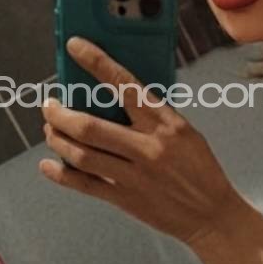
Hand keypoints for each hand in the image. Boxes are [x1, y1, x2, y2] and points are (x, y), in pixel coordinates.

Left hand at [39, 36, 237, 246]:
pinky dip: (62, 174)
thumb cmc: (200, 172)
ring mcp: (136, 177)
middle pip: (89, 126)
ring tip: (51, 132)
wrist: (213, 216)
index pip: (125, 85)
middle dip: (59, 114)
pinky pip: (85, 185)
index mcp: (166, 125)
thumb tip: (114, 97)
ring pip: (81, 155)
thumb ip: (153, 117)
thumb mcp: (186, 134)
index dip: (96, 63)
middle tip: (49, 106)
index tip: (75, 47)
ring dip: (57, 140)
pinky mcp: (127, 200)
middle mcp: (149, 149)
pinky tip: (49, 165)